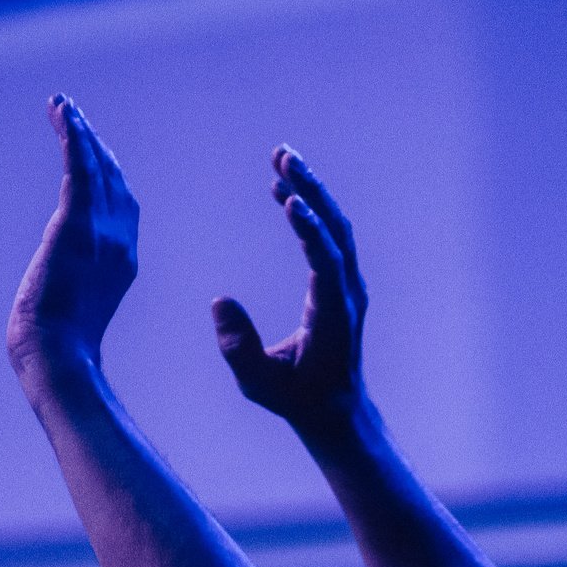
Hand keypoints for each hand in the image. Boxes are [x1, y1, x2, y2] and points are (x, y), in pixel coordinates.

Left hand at [7, 96, 139, 372]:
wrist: (59, 355)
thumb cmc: (59, 349)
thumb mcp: (75, 315)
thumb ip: (76, 294)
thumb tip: (59, 305)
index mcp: (123, 262)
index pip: (121, 206)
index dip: (108, 174)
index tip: (91, 151)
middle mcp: (120, 242)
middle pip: (113, 179)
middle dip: (95, 145)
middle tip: (73, 116)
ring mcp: (101, 233)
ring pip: (95, 167)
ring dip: (79, 132)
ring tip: (62, 105)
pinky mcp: (76, 225)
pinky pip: (78, 169)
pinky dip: (72, 138)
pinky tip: (63, 115)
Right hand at [213, 147, 367, 431]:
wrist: (336, 410)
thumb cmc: (298, 399)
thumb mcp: (260, 385)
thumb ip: (239, 347)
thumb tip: (220, 300)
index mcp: (334, 315)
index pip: (327, 263)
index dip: (311, 231)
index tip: (291, 200)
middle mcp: (347, 293)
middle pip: (336, 230)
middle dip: (311, 190)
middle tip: (284, 155)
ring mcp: (347, 286)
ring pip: (335, 227)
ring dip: (311, 191)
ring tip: (282, 158)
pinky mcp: (339, 283)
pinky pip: (329, 238)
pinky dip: (310, 210)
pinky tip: (283, 192)